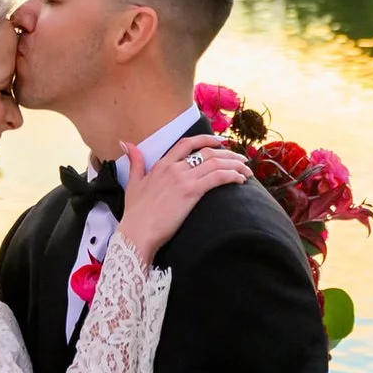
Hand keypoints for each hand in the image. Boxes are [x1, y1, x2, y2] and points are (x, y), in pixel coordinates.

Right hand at [114, 140, 251, 263]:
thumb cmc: (135, 213)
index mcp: (162, 164)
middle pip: (208, 152)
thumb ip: (135, 162)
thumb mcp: (132, 183)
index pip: (188, 143)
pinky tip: (240, 180)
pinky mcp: (192, 192)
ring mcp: (184, 179)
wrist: (137, 232)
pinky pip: (217, 178)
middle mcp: (174, 167)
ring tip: (246, 171)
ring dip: (235, 165)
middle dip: (228, 154)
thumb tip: (126, 143)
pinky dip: (232, 176)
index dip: (207, 139)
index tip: (221, 143)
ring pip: (216, 163)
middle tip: (241, 159)